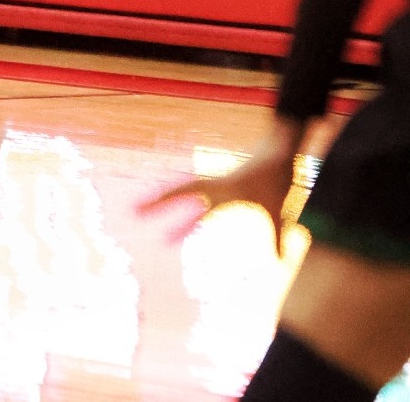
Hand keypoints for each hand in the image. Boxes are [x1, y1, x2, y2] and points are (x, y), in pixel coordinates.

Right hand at [139, 120, 303, 255]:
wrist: (280, 151)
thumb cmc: (276, 178)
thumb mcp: (277, 208)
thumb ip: (277, 234)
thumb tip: (281, 261)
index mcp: (222, 190)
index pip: (189, 197)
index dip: (169, 206)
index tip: (151, 219)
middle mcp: (214, 186)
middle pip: (178, 193)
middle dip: (156, 203)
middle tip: (133, 212)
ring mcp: (217, 185)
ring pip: (184, 193)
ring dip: (166, 201)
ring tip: (150, 216)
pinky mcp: (224, 185)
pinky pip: (195, 193)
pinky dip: (183, 203)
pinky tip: (183, 215)